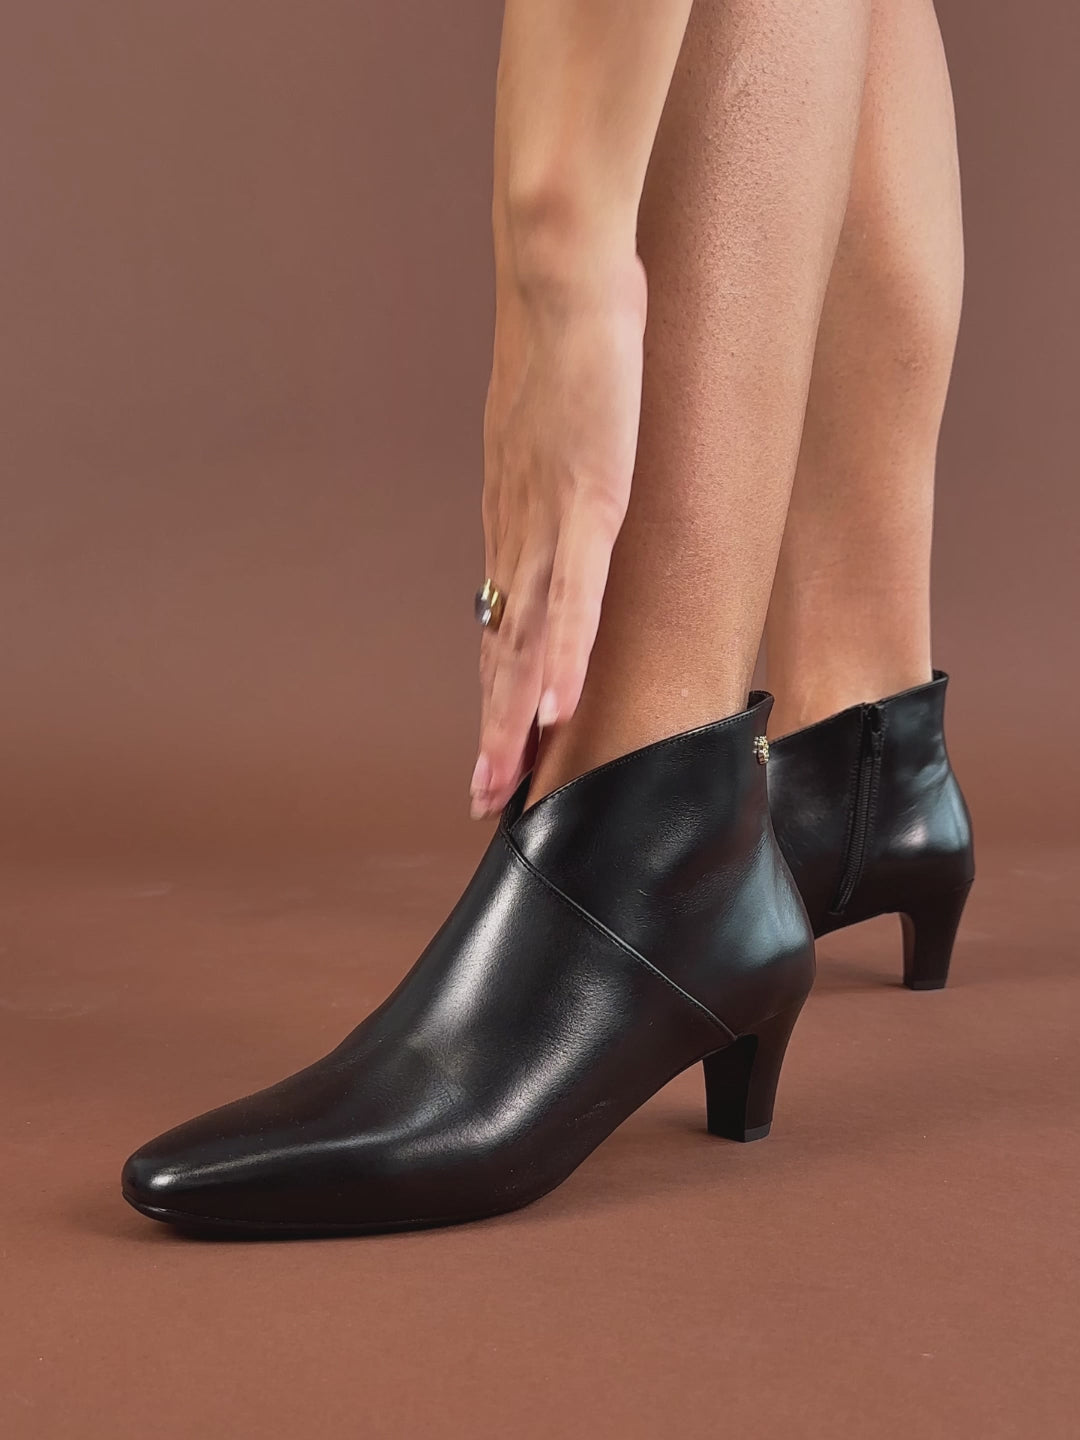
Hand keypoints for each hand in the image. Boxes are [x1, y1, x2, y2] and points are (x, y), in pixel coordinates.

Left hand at [471, 255, 646, 816]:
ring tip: (502, 787)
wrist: (560, 263)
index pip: (503, 621)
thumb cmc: (573, 327)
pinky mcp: (584, 498)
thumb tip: (593, 472)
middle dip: (491, 730)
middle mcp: (518, 530)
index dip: (497, 690)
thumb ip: (577, 458)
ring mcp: (547, 518)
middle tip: (482, 800)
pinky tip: (556, 711)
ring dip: (512, 720)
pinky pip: (575, 595)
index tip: (492, 743)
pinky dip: (564, 657)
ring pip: (525, 639)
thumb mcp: (573, 412)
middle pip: (501, 650)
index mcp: (516, 516)